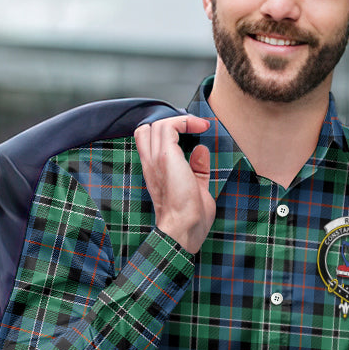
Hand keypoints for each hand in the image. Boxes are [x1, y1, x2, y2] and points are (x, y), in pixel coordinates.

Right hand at [134, 114, 213, 253]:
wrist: (183, 228)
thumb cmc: (190, 218)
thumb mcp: (197, 188)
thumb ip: (197, 169)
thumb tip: (201, 150)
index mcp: (154, 173)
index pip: (148, 142)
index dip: (167, 133)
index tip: (193, 133)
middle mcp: (150, 164)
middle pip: (147, 129)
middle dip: (170, 124)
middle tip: (193, 129)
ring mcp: (155, 159)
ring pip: (158, 124)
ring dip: (180, 121)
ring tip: (199, 126)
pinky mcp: (165, 156)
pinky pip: (169, 126)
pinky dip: (185, 121)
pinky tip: (200, 127)